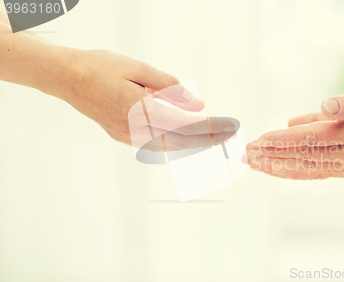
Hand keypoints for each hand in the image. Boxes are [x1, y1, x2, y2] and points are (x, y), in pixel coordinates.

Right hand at [46, 48, 235, 150]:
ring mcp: (126, 135)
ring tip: (214, 138)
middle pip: (179, 141)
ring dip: (192, 144)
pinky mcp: (121, 135)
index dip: (209, 128)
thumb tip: (197, 103)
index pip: (184, 124)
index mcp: (140, 109)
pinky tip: (186, 137)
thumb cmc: (101, 67)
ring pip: (168, 146)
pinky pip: (154, 143)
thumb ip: (169, 87)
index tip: (229, 127)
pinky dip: (174, 142)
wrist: (66, 78)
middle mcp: (134, 127)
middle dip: (207, 140)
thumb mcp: (138, 68)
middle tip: (229, 136)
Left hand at [244, 91, 343, 178]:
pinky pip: (315, 173)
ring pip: (305, 169)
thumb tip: (323, 106)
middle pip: (302, 158)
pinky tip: (278, 170)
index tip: (259, 140)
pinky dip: (294, 172)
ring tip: (254, 164)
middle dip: (271, 156)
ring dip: (277, 167)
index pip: (309, 139)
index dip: (282, 140)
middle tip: (246, 155)